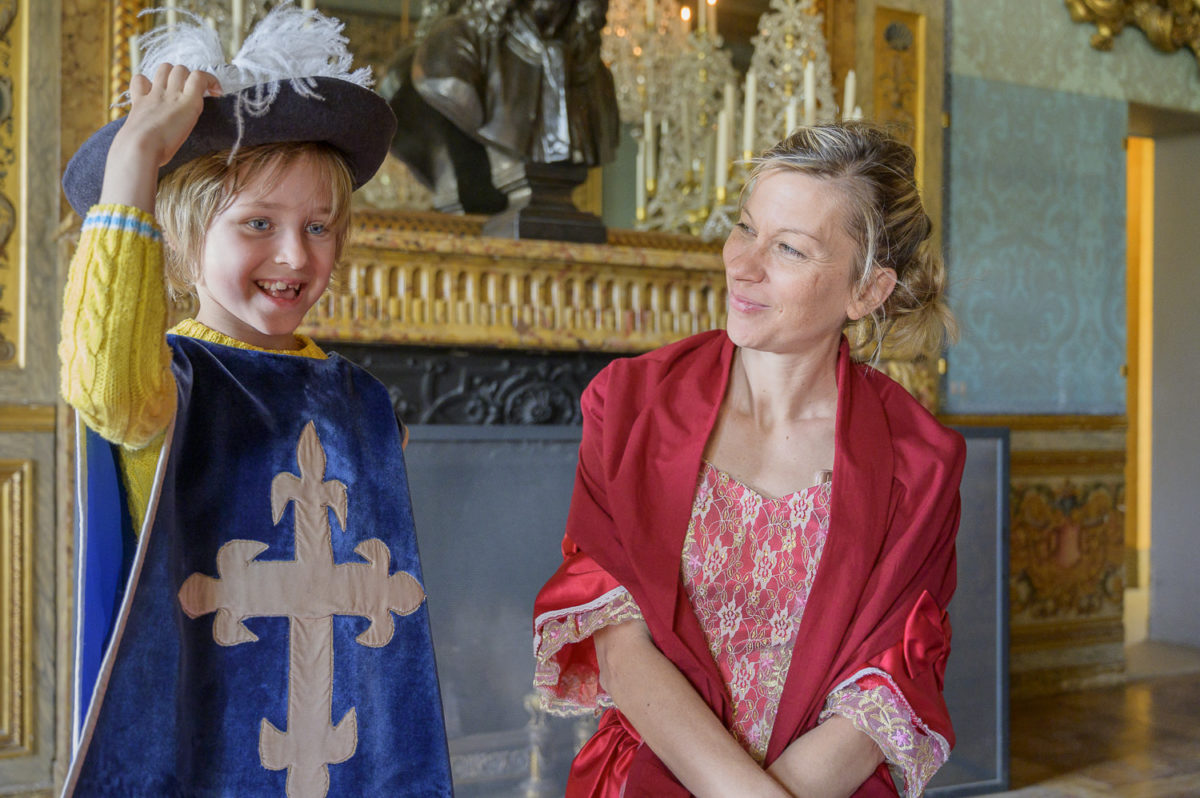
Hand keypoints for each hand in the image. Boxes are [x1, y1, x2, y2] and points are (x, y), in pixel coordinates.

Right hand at [99, 64, 222, 212]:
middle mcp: (154, 95)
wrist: (137, 149)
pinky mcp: (187, 101)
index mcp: (139, 105)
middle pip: (163, 68)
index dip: (152, 83)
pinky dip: (210, 80)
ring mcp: (170, 95)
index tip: (163, 94)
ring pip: (180, 69)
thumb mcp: (131, 149)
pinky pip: (200, 77)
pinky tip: (216, 93)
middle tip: (188, 93)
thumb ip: (134, 151)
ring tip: (203, 93)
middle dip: (176, 76)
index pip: (140, 80)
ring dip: (191, 77)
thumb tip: (130, 175)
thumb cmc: (132, 156)